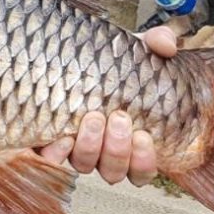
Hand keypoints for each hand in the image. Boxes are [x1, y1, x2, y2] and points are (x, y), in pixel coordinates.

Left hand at [37, 25, 176, 186]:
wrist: (68, 53)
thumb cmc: (110, 61)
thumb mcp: (135, 49)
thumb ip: (157, 43)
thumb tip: (166, 45)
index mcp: (129, 140)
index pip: (141, 170)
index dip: (143, 161)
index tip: (143, 136)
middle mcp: (102, 151)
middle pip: (113, 171)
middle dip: (117, 149)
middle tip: (119, 117)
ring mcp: (74, 148)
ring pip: (85, 165)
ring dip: (90, 147)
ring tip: (93, 117)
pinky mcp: (47, 141)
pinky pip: (51, 158)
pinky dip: (56, 152)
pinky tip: (62, 136)